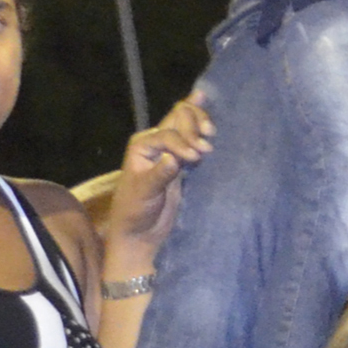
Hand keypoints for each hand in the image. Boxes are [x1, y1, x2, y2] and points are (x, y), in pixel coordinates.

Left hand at [104, 92, 214, 255]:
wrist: (140, 230)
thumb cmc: (135, 210)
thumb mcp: (145, 192)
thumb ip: (159, 174)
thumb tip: (174, 157)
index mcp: (143, 144)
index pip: (169, 134)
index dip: (184, 142)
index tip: (196, 158)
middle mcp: (156, 141)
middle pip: (179, 116)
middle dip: (195, 123)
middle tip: (208, 142)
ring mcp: (170, 149)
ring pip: (187, 123)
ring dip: (201, 122)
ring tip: (212, 133)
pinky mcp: (183, 161)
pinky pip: (194, 139)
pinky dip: (203, 132)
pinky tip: (212, 127)